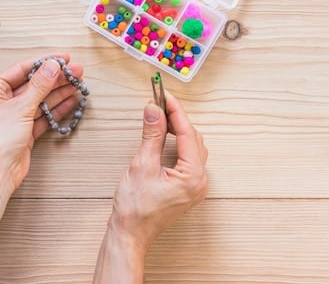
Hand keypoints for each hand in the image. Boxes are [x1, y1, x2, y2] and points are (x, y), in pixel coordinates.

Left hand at [0, 53, 83, 190]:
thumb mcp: (20, 107)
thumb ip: (39, 86)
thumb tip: (52, 66)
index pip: (22, 69)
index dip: (44, 62)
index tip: (63, 58)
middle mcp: (2, 101)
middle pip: (33, 84)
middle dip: (56, 78)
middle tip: (76, 72)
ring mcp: (14, 116)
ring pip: (40, 99)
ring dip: (59, 92)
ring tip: (78, 84)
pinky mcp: (24, 130)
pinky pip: (43, 114)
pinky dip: (56, 108)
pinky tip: (71, 101)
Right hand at [110, 91, 207, 252]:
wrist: (130, 234)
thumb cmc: (135, 208)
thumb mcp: (142, 164)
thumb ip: (152, 134)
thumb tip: (154, 109)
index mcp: (193, 175)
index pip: (187, 133)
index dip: (175, 110)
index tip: (163, 94)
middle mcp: (199, 181)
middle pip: (193, 138)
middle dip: (177, 118)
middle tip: (159, 102)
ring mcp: (194, 186)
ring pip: (192, 147)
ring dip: (178, 130)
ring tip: (160, 116)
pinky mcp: (186, 189)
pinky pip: (188, 158)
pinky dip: (177, 143)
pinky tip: (165, 136)